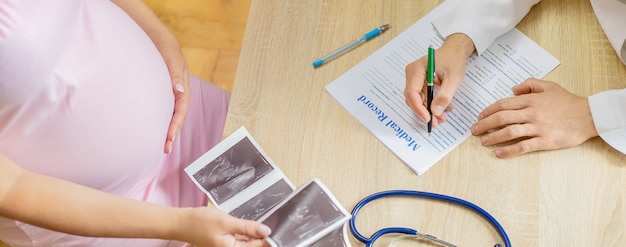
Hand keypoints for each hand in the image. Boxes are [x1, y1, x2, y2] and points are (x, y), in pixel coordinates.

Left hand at [109, 0, 190, 153]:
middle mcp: (178, 92)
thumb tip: (180, 91)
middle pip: (178, 116)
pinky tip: (155, 129)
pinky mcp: (162, 94)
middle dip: (172, 133)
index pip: (182, 109)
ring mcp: (170, 93)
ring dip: (168, 130)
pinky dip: (162, 121)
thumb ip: (175, 73)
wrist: (157, 39)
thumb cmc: (163, 48)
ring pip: (171, 115)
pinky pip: (164, 110)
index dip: (176, 124)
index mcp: (183, 85)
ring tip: (161, 145)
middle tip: (164, 149)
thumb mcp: (170, 58)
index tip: (168, 138)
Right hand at [176, 208, 270, 246]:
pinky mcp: (226, 241)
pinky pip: (241, 238)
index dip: (269, 238)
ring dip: (255, 233)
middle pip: (254, 244)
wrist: (181, 222)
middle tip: (276, 222)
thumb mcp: (226, 222)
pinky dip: (247, 231)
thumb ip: (247, 228)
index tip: (281, 228)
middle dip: (262, 235)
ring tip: (265, 221)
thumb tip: (266, 231)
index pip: (258, 246)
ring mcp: (228, 246)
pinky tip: (251, 224)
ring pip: (248, 241)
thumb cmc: (199, 222)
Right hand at [404, 33, 474, 126]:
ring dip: (428, 109)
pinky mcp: (419, 82)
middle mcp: (412, 74)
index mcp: (417, 69)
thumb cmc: (453, 60)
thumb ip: (444, 95)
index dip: (418, 108)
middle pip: (413, 98)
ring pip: (417, 99)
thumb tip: (435, 111)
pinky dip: (430, 104)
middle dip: (424, 111)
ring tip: (441, 117)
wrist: (455, 51)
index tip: (428, 118)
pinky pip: (422, 97)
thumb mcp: (453, 79)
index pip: (411, 92)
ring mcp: (415, 78)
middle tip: (436, 122)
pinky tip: (442, 108)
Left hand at [471, 78, 598, 157]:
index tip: (479, 116)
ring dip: (493, 137)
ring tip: (483, 141)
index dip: (488, 110)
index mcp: (531, 100)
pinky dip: (509, 150)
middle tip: (474, 130)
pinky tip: (499, 153)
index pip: (503, 104)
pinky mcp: (545, 141)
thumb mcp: (549, 86)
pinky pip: (524, 146)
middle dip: (485, 124)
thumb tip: (513, 89)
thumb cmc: (569, 102)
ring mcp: (538, 127)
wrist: (590, 116)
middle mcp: (532, 113)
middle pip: (502, 118)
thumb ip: (530, 84)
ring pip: (510, 132)